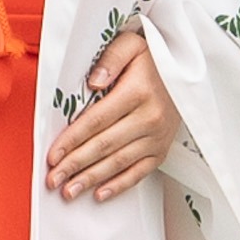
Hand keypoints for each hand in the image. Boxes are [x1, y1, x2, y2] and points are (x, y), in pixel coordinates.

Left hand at [45, 25, 179, 203]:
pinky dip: (119, 185)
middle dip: (75, 165)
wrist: (187, 71)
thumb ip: (110, 59)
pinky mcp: (162, 149)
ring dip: (92, 179)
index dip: (73, 139)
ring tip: (69, 191)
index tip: (53, 155)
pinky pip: (140, 172)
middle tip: (52, 180)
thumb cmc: (153, 58)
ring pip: (120, 162)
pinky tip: (99, 194)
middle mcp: (150, 117)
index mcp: (138, 92)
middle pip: (105, 145)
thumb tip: (93, 83)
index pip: (97, 120)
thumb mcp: (131, 45)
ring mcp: (158, 136)